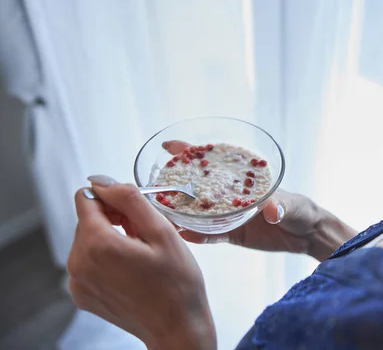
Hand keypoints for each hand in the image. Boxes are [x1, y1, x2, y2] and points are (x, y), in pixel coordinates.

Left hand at [68, 177, 216, 349]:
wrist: (176, 328)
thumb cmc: (177, 282)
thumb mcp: (162, 231)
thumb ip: (130, 199)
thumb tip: (103, 181)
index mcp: (97, 244)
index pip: (86, 198)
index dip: (112, 199)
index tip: (134, 214)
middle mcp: (78, 263)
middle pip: (87, 219)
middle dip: (113, 219)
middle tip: (144, 236)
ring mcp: (77, 282)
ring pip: (87, 239)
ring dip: (111, 238)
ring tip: (140, 255)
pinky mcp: (81, 295)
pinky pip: (88, 261)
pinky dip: (106, 259)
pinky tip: (131, 270)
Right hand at [163, 141, 356, 260]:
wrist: (306, 235)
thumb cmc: (300, 208)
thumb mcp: (291, 204)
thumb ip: (280, 205)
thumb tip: (271, 210)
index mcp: (242, 178)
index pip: (213, 160)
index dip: (191, 151)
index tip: (169, 145)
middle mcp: (231, 194)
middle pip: (198, 184)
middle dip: (177, 182)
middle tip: (155, 185)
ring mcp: (229, 214)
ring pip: (199, 211)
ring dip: (181, 211)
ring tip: (161, 213)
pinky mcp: (232, 234)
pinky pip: (210, 234)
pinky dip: (197, 235)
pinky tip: (183, 236)